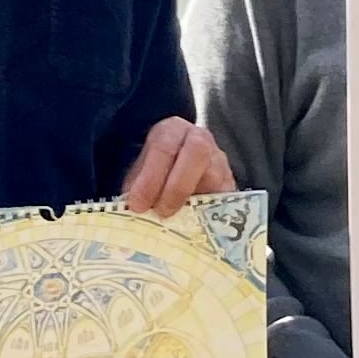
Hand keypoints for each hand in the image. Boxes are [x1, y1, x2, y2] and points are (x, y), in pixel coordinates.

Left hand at [120, 117, 236, 215]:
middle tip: (161, 212)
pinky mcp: (230, 184)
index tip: (138, 205)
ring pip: (214, 175)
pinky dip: (207, 215)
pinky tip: (191, 226)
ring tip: (174, 223)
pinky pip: (226, 198)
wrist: (176, 172)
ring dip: (193, 203)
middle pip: (197, 152)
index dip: (151, 178)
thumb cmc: (154, 175)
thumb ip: (135, 189)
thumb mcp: (139, 175)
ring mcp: (219, 160)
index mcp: (172, 131)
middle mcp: (200, 139)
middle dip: (177, 186)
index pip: (164, 147)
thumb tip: (128, 213)